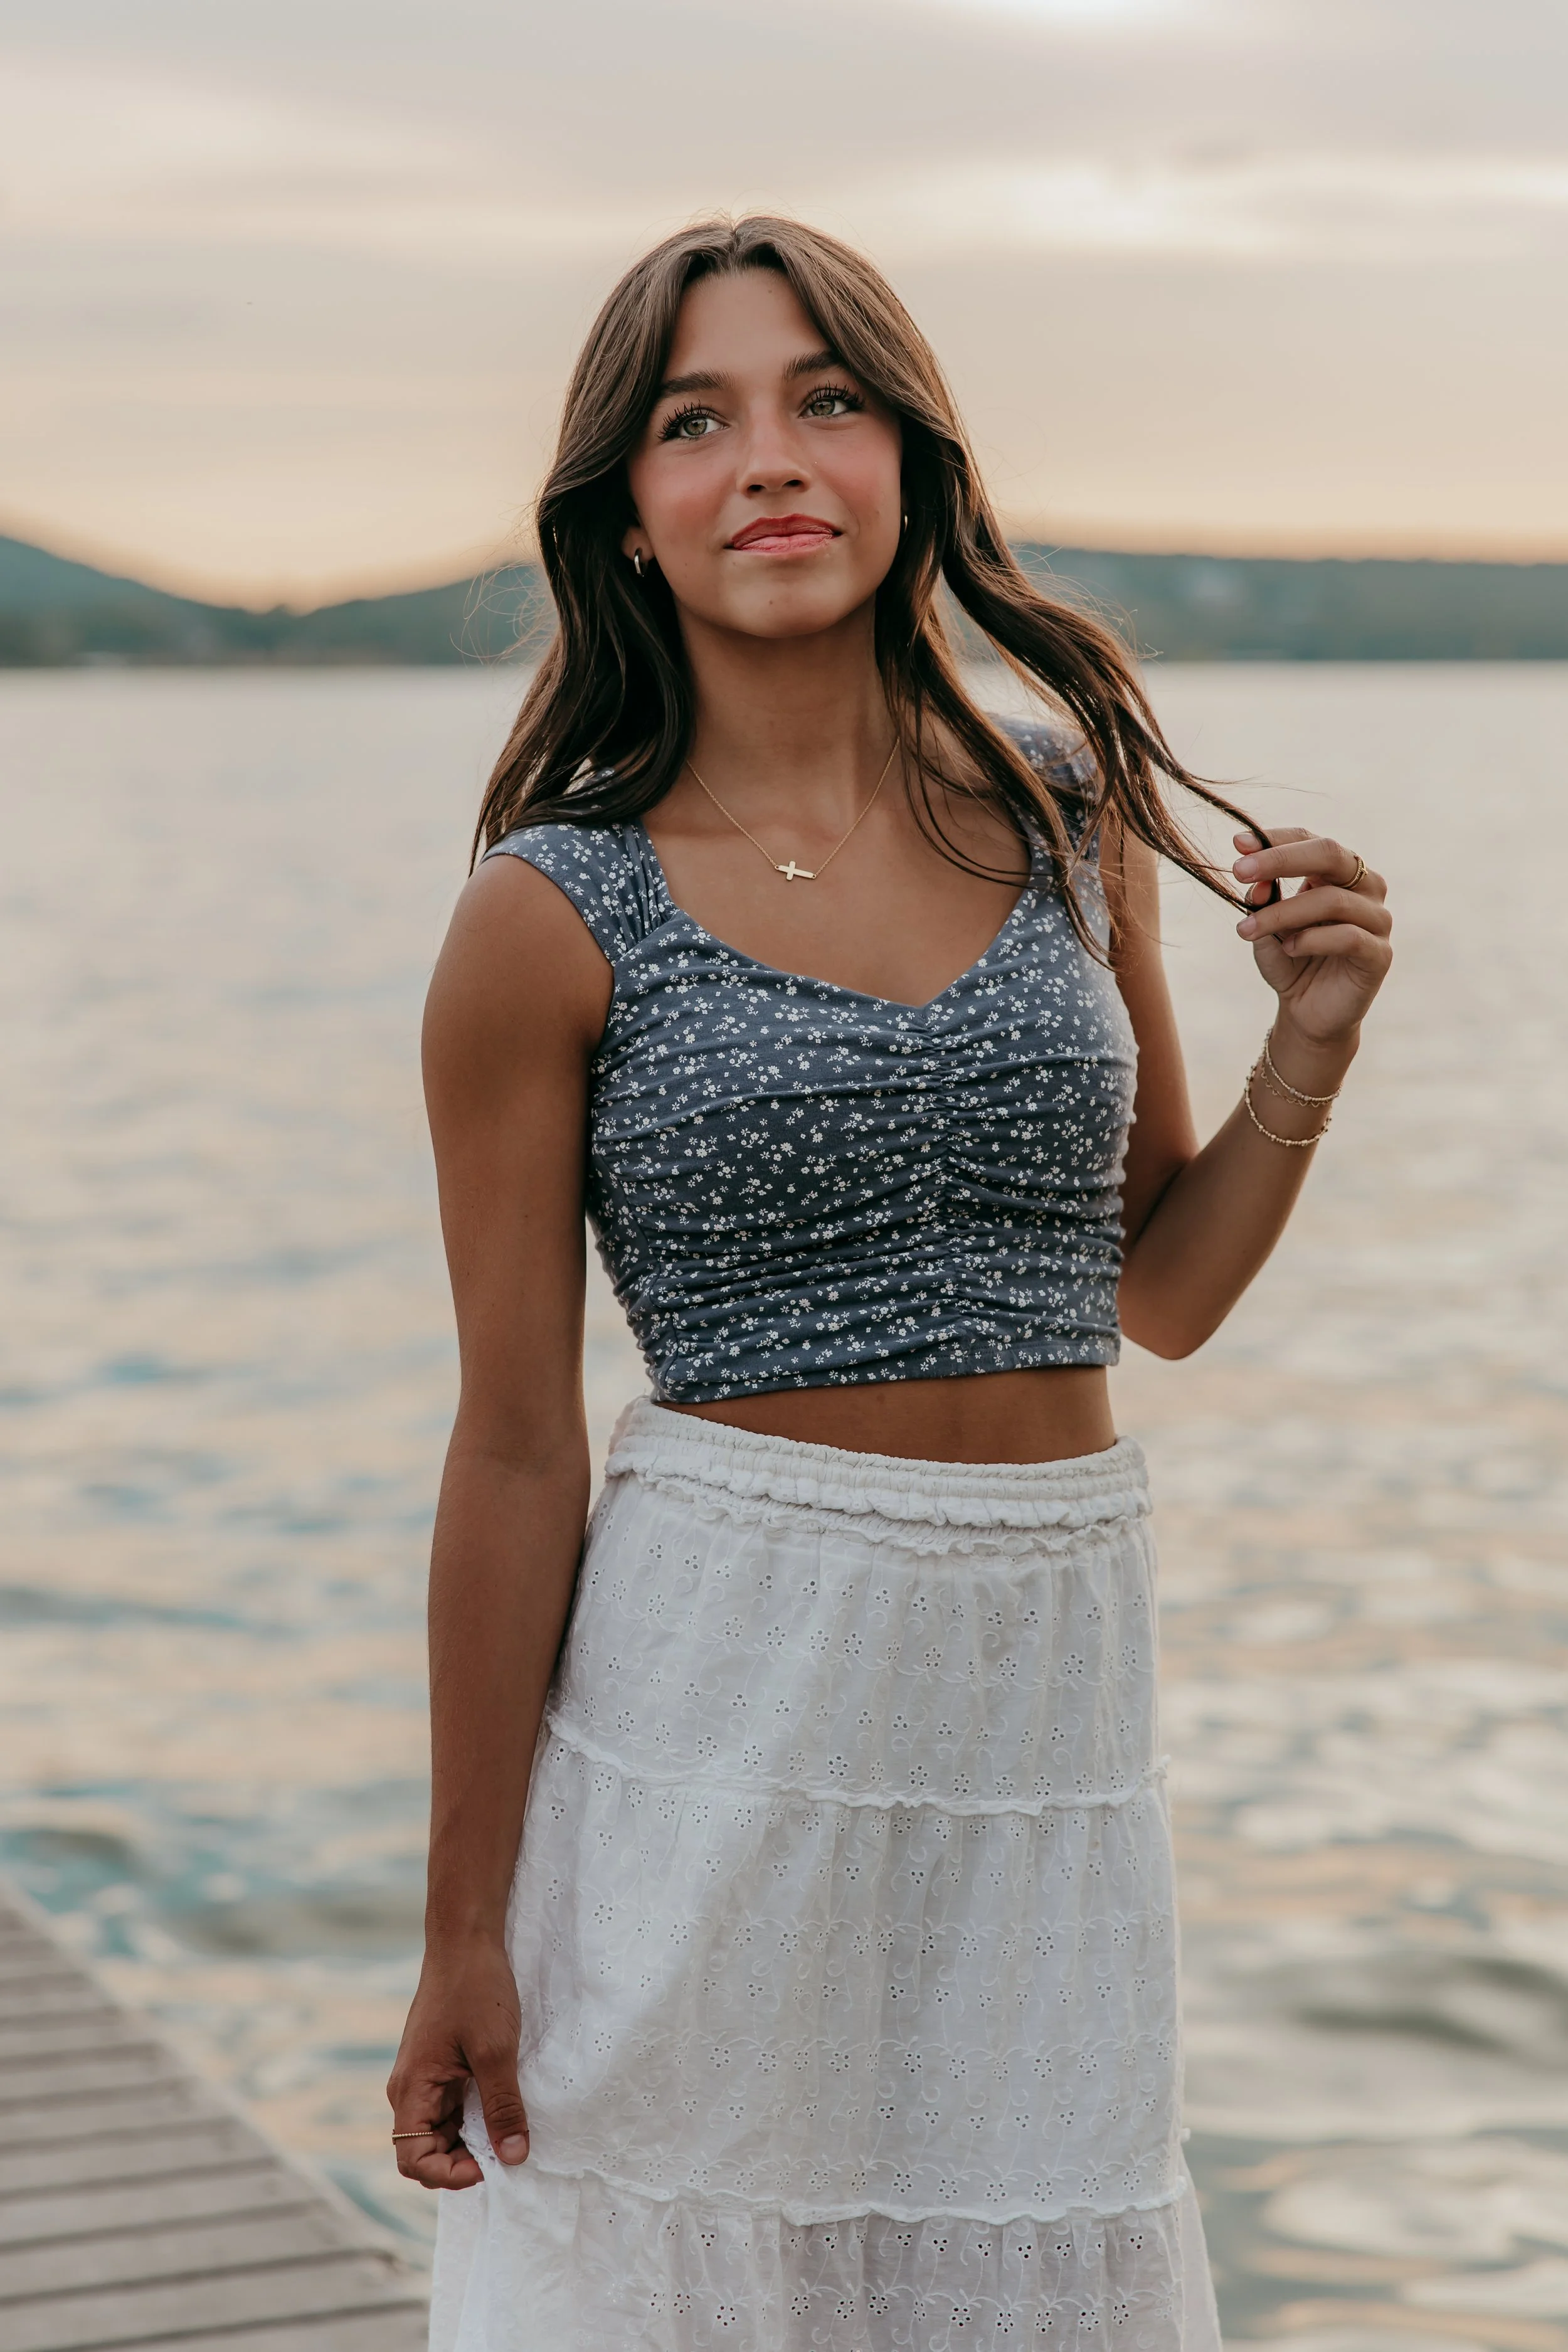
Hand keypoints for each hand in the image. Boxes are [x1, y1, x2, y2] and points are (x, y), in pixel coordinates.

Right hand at [386, 1940, 526, 2190]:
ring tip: (509, 2128)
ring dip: (472, 2140)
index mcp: (412, 2088)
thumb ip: (503, 2107)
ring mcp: (424, 2078)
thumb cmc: (477, 1988)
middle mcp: (410, 2089)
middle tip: (506, 2149)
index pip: (413, 2159)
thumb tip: (513, 2158)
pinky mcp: (439, 2067)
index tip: (489, 2165)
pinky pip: (451, 2108)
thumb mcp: (496, 2051)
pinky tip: (503, 2106)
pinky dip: (475, 2117)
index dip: (449, 2174)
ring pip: (441, 2131)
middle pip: (426, 2151)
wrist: (466, 1939)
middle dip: (463, 2161)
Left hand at [1233, 828, 1391, 1051]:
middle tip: (1240, 872)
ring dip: (1283, 913)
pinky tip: (1289, 949)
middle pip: (1330, 854)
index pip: (1310, 840)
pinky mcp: (1380, 954)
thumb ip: (1263, 898)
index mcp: (1339, 871)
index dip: (1275, 839)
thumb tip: (1256, 880)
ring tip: (1248, 930)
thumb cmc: (1289, 959)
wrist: (1308, 1012)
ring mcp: (1377, 919)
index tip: (1237, 844)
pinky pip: (1347, 936)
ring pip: (1332, 899)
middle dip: (1280, 859)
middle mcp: (1366, 887)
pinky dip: (1311, 940)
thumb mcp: (1266, 924)